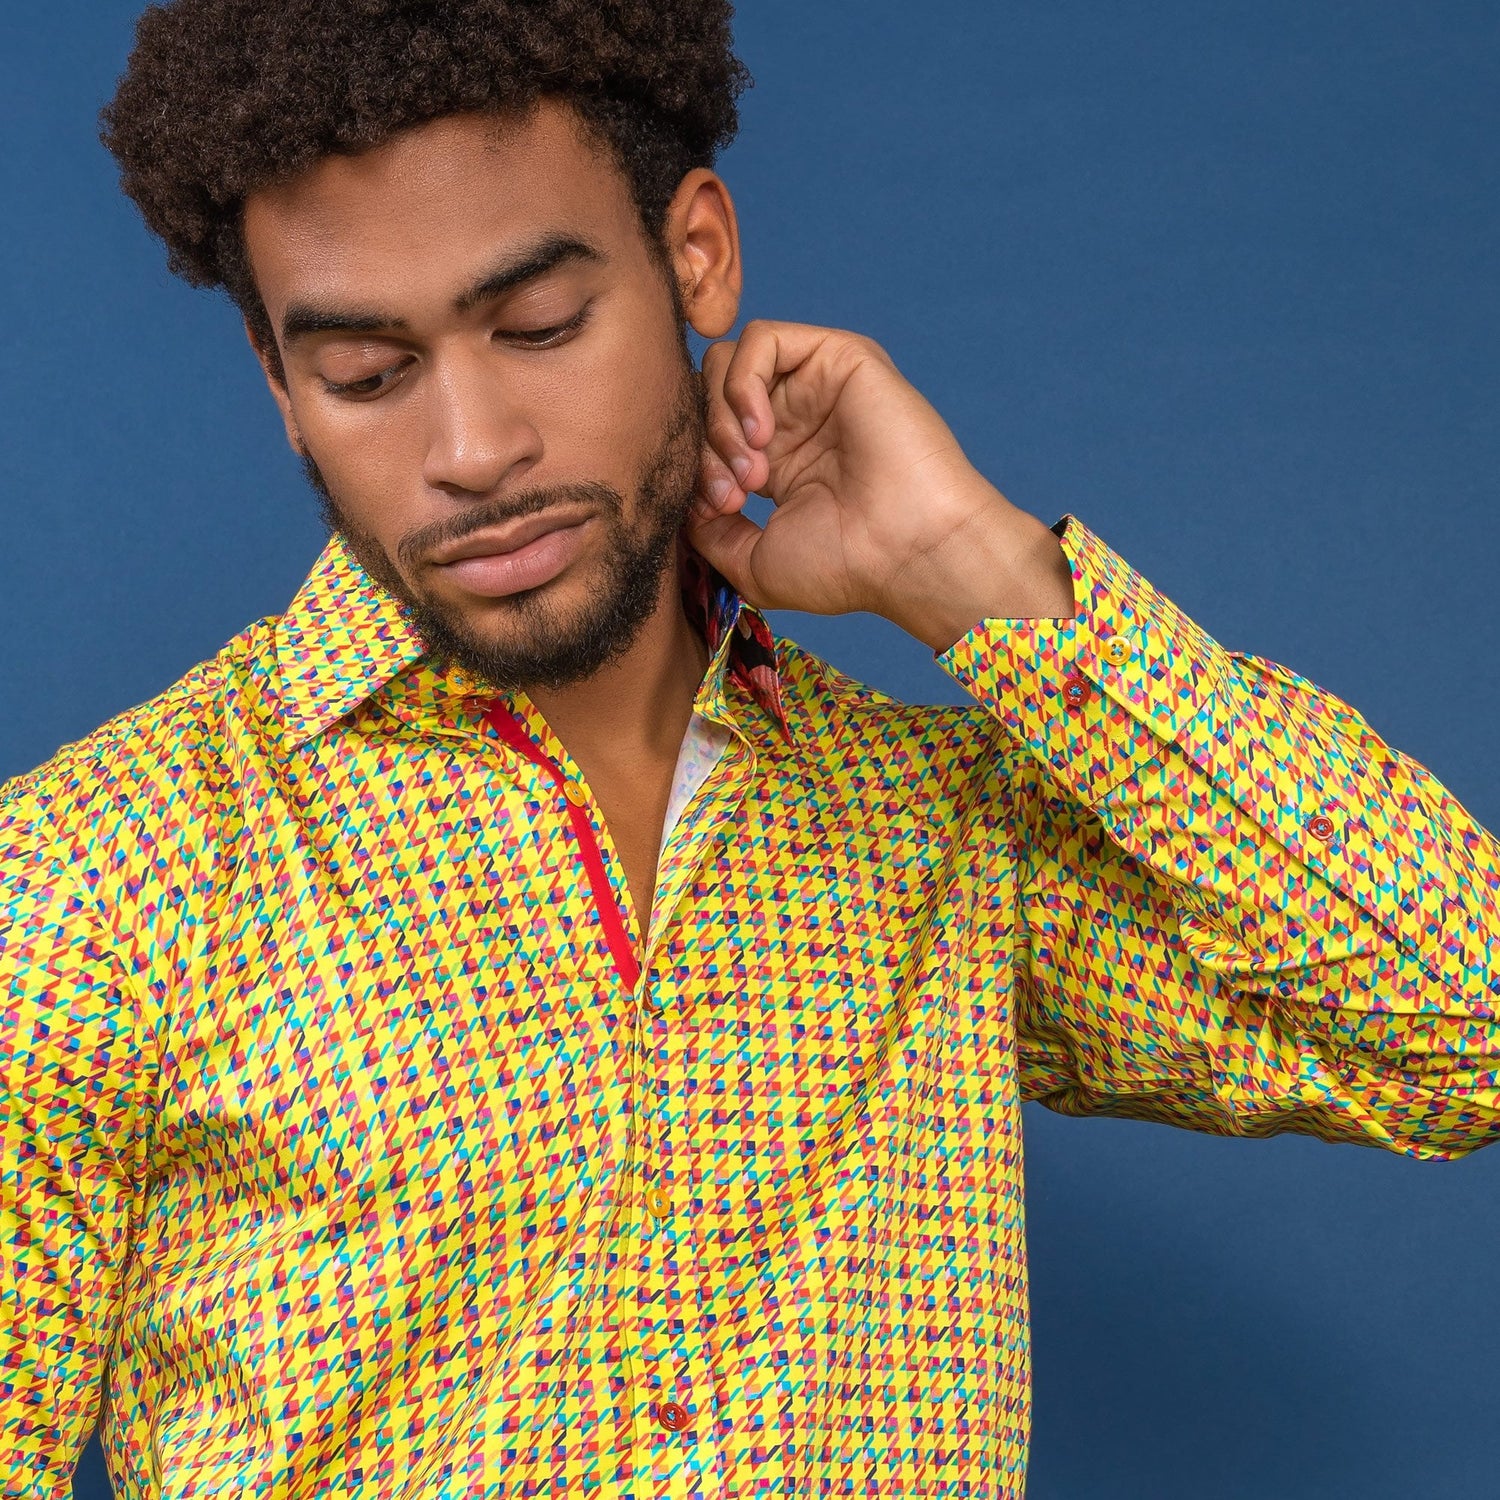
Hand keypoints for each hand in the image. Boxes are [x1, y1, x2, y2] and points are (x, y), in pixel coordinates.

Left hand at [686, 320, 1073, 649]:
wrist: (908, 552)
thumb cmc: (846, 567)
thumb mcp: (753, 561)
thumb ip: (708, 532)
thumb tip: (679, 503)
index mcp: (777, 462)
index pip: (705, 433)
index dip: (695, 467)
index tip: (717, 513)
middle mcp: (794, 418)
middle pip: (708, 394)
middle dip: (704, 443)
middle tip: (731, 494)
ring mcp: (816, 386)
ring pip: (727, 363)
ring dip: (721, 416)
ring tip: (751, 470)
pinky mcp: (838, 357)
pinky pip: (762, 339)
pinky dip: (743, 382)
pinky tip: (761, 432)